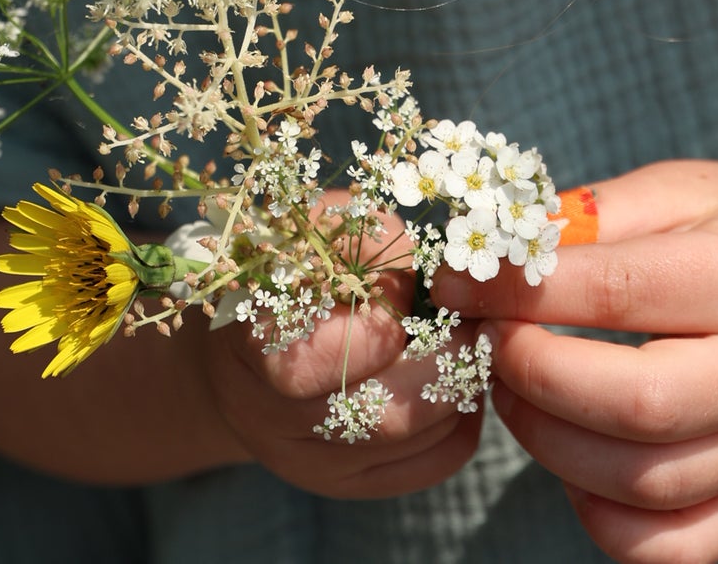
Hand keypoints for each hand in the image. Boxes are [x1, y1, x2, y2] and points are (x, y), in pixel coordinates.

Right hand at [202, 205, 484, 500]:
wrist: (243, 353)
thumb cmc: (289, 273)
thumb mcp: (314, 234)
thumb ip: (365, 241)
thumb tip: (424, 272)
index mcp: (254, 343)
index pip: (326, 356)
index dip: (383, 324)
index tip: (412, 292)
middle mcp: (271, 415)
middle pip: (376, 413)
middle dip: (441, 364)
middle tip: (474, 327)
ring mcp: (305, 460)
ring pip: (406, 442)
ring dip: (456, 393)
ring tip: (471, 349)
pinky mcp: (341, 483)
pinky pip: (423, 466)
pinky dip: (458, 427)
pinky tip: (458, 387)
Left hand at [432, 160, 717, 562]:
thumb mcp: (680, 190)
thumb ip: (595, 218)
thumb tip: (499, 249)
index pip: (622, 292)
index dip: (524, 290)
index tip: (458, 279)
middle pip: (639, 405)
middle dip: (536, 375)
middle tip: (489, 341)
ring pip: (645, 483)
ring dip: (549, 441)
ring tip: (515, 387)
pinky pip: (672, 548)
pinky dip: (602, 519)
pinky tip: (574, 459)